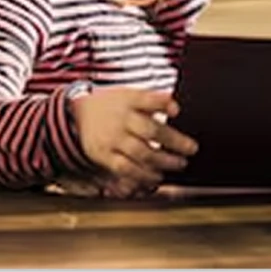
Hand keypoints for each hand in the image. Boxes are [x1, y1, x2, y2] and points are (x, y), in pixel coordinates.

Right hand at [71, 88, 197, 191]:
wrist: (79, 114)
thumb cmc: (113, 105)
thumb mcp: (129, 93)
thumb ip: (152, 100)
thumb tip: (175, 109)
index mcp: (128, 100)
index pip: (148, 99)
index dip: (163, 103)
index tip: (177, 110)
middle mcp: (120, 119)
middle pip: (150, 130)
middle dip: (173, 141)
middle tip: (191, 149)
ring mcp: (111, 138)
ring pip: (140, 153)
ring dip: (162, 161)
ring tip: (179, 164)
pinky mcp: (103, 155)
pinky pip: (125, 169)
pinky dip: (142, 175)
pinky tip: (156, 177)